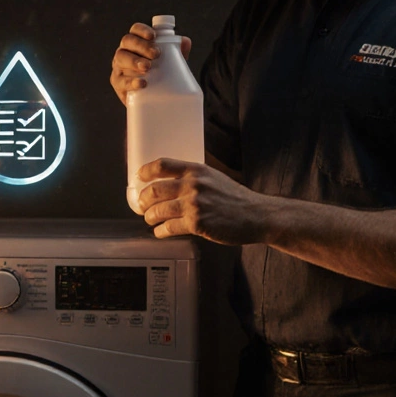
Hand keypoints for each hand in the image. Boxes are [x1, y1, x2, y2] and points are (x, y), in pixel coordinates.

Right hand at [110, 23, 191, 103]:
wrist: (150, 98)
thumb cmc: (158, 74)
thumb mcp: (169, 62)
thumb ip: (177, 52)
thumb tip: (185, 42)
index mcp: (136, 43)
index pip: (135, 30)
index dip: (142, 30)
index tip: (153, 36)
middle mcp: (125, 51)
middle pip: (127, 41)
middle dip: (141, 45)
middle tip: (156, 54)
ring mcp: (119, 66)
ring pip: (121, 58)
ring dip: (134, 60)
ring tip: (148, 67)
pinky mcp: (118, 83)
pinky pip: (121, 80)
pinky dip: (131, 81)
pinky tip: (142, 83)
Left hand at [138, 158, 270, 244]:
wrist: (256, 216)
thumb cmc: (236, 198)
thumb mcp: (214, 177)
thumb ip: (194, 177)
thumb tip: (170, 182)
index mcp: (197, 170)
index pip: (162, 165)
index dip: (145, 171)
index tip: (139, 177)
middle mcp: (193, 185)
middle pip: (155, 190)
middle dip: (143, 200)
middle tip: (142, 205)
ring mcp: (194, 205)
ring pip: (158, 211)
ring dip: (150, 217)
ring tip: (150, 219)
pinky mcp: (197, 224)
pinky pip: (169, 227)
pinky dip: (160, 231)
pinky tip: (160, 231)